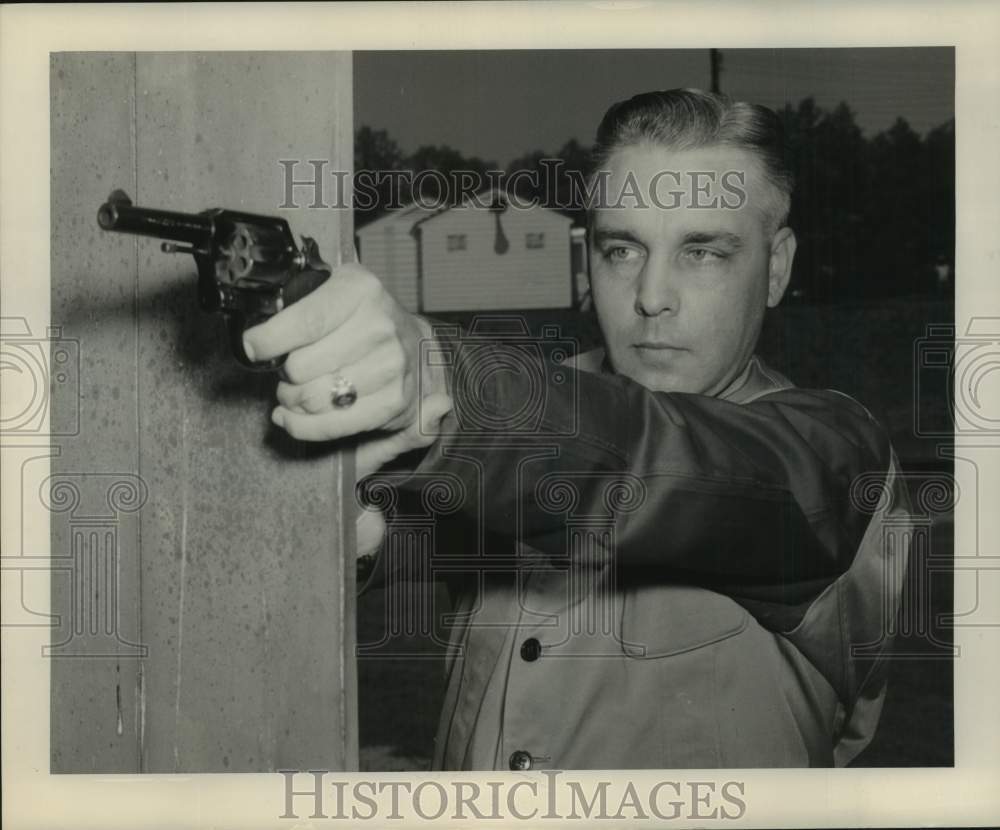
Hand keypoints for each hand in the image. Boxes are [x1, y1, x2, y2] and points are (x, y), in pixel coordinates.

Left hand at [243, 263, 441, 441]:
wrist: (417, 348)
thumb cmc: (365, 319)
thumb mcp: (338, 289)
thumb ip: (299, 301)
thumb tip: (256, 338)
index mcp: (361, 291)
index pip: (305, 322)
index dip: (269, 340)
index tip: (253, 347)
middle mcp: (380, 328)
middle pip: (301, 366)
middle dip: (283, 374)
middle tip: (288, 371)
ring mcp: (389, 368)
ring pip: (312, 399)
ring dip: (292, 400)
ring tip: (296, 391)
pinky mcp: (391, 403)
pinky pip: (331, 425)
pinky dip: (302, 426)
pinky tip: (292, 417)